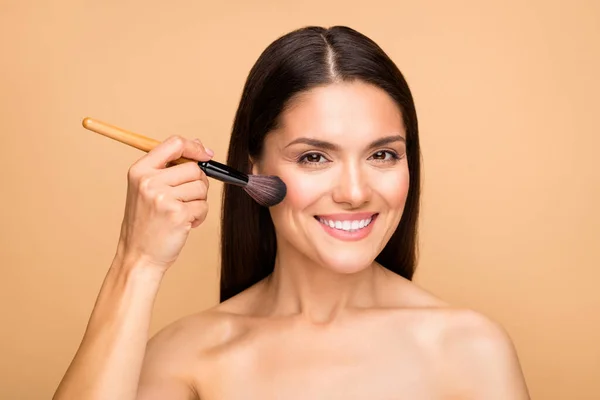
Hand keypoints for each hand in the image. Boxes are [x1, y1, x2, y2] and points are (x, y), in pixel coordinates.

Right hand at [115, 135, 212, 270]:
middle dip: (198, 183)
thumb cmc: (146, 223)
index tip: (205, 154)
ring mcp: (163, 198)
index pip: (174, 143)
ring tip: (182, 213)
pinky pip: (204, 206)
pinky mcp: (178, 214)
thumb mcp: (147, 189)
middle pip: (194, 168)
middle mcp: (149, 182)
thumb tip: (199, 147)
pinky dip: (200, 216)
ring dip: (198, 201)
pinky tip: (185, 224)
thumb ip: (169, 167)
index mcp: (140, 171)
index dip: (194, 147)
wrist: (138, 256)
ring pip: (202, 187)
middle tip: (185, 199)